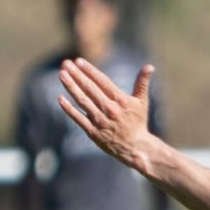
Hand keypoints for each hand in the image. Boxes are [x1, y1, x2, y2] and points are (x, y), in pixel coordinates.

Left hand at [57, 58, 156, 172]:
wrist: (135, 147)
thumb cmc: (138, 122)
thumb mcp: (142, 101)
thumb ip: (142, 82)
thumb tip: (149, 66)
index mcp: (120, 100)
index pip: (102, 81)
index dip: (90, 71)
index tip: (78, 61)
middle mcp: (109, 109)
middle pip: (89, 89)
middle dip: (76, 75)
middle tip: (65, 63)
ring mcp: (100, 121)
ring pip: (82, 101)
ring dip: (71, 87)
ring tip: (61, 74)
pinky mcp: (93, 132)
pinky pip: (78, 118)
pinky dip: (69, 109)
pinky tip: (60, 98)